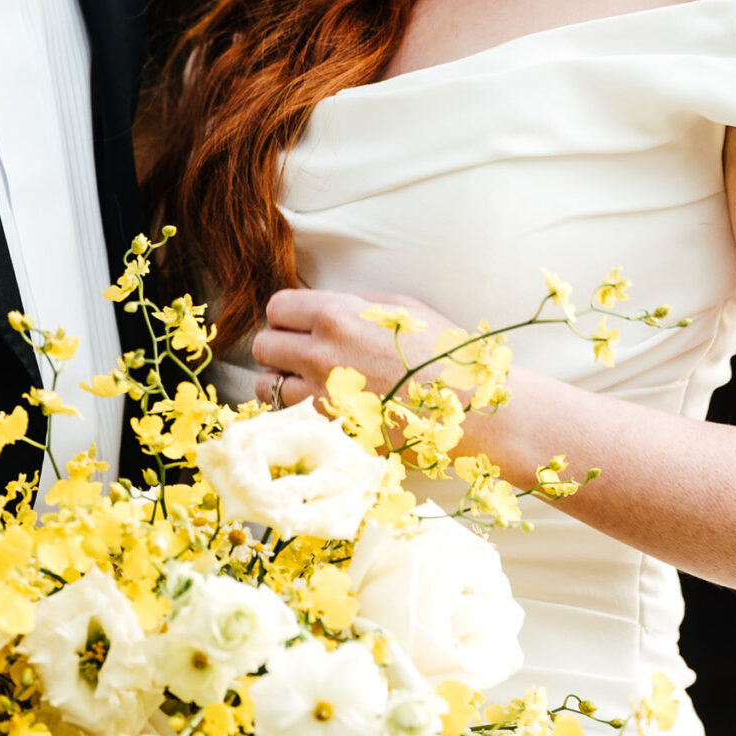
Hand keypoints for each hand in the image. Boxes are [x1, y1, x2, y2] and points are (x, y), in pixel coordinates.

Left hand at [251, 289, 463, 410]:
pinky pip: (289, 419)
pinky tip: (328, 409)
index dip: (288, 317)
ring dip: (284, 384)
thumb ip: (352, 303)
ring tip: (314, 385)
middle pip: (263, 346)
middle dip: (280, 348)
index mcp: (337, 317)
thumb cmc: (443, 353)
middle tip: (305, 356)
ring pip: (267, 387)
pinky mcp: (329, 432)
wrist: (472, 408)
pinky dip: (299, 414)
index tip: (303, 326)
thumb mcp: (401, 308)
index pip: (277, 308)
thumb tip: (319, 305)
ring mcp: (321, 399)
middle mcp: (320, 356)